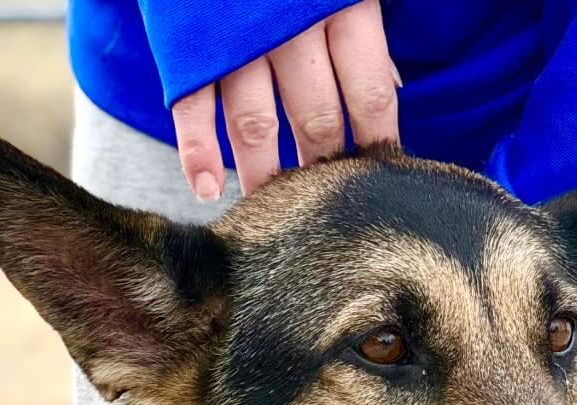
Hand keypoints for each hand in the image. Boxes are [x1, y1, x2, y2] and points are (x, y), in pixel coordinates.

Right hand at [170, 0, 399, 200]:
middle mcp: (291, 29)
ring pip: (256, 128)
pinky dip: (197, 156)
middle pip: (317, 122)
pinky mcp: (190, 49)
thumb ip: (363, 28)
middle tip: (326, 206)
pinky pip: (194, 112)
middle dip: (324, 170)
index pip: (371, 95)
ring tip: (272, 210)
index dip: (377, 143)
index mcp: (343, 4)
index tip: (380, 178)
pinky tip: (208, 191)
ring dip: (265, 176)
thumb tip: (386, 92)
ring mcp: (236, 42)